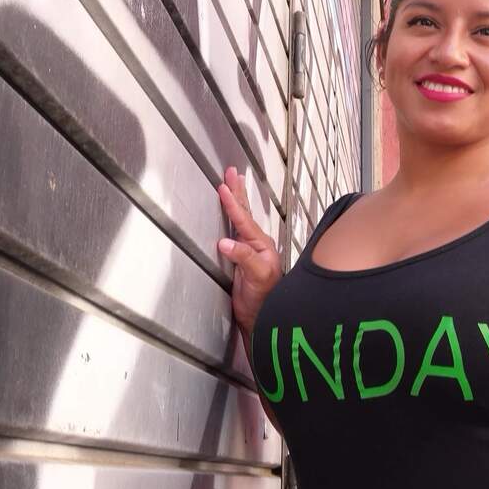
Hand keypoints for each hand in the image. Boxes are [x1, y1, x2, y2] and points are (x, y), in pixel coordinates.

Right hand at [216, 166, 281, 334]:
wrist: (262, 317)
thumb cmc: (265, 298)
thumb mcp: (257, 277)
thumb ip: (244, 258)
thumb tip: (225, 242)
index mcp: (261, 245)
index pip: (244, 220)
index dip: (233, 203)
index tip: (223, 187)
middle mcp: (256, 244)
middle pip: (245, 213)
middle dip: (237, 191)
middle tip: (231, 171)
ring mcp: (248, 250)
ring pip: (240, 219)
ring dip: (235, 200)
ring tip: (230, 183)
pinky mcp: (240, 258)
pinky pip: (234, 230)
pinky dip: (231, 217)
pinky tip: (228, 212)